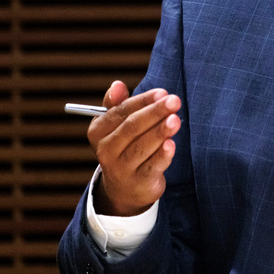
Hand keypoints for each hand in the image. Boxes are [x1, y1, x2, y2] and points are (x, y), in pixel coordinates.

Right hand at [87, 80, 182, 216]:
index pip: (120, 111)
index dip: (142, 101)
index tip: (162, 92)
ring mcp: (121, 168)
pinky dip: (162, 155)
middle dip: (154, 112)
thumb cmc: (124, 146)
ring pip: (142, 147)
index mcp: (98, 131)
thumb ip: (117, 104)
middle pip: (131, 128)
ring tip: (175, 119)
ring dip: (160, 131)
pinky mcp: (138, 183)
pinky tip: (172, 144)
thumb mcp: (115, 126)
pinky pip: (151, 167)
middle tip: (174, 101)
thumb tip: (117, 84)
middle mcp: (106, 150)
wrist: (125, 188)